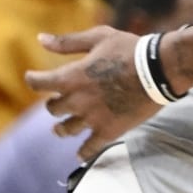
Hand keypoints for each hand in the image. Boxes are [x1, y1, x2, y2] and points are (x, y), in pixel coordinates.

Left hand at [24, 27, 159, 161]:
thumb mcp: (96, 38)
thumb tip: (40, 39)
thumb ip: (67, 43)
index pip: (38, 83)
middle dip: (53, 104)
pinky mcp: (109, 130)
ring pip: (66, 130)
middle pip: (52, 108)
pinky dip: (83, 153)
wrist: (159, 69)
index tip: (33, 79)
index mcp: (71, 77)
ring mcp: (92, 118)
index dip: (33, 80)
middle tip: (57, 103)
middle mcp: (77, 100)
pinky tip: (79, 154)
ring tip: (60, 129)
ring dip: (61, 128)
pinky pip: (90, 148)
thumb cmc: (128, 49)